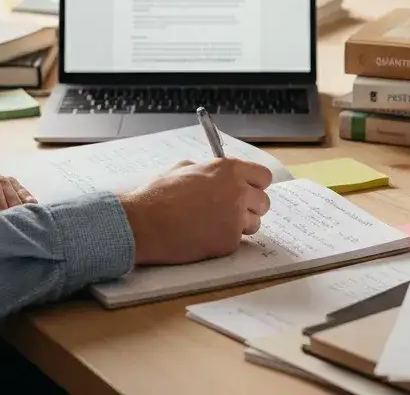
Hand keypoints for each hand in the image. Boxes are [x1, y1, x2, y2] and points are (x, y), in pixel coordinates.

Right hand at [119, 158, 272, 264]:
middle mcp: (238, 192)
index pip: (264, 176)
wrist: (145, 223)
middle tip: (232, 210)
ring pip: (255, 223)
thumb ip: (210, 171)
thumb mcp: (185, 168)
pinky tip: (204, 235)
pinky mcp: (229, 241)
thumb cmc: (159, 194)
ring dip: (241, 224)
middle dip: (251, 206)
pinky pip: (237, 241)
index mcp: (229, 169)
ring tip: (215, 224)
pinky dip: (224, 240)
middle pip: (264, 201)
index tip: (248, 189)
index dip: (255, 184)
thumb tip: (219, 175)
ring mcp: (236, 218)